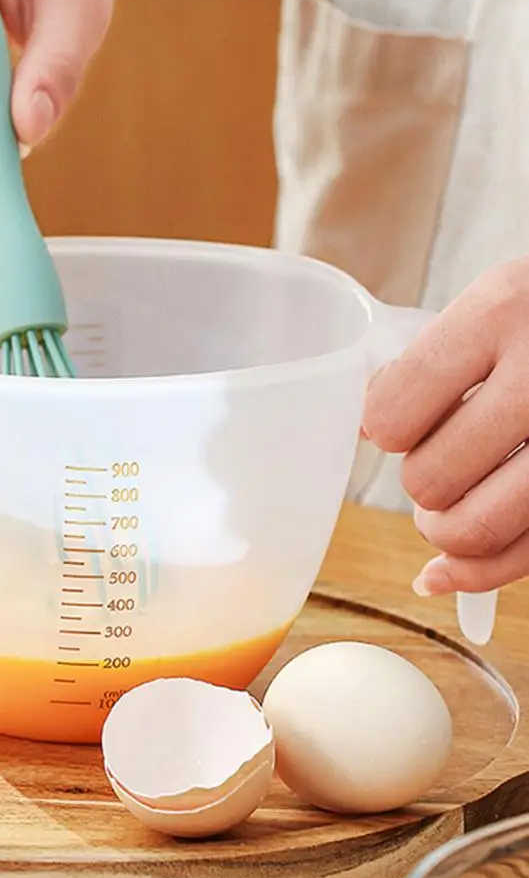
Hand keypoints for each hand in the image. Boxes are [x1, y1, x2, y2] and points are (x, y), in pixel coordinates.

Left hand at [363, 259, 528, 595]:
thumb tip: (365, 428)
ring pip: (473, 529)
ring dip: (444, 529)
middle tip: (440, 458)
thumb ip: (431, 359)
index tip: (396, 423)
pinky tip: (446, 570)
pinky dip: (475, 573)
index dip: (382, 428)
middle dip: (421, 479)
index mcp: (498, 313)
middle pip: (428, 479)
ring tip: (448, 505)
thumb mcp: (495, 304)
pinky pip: (523, 556)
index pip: (392, 412)